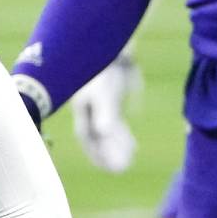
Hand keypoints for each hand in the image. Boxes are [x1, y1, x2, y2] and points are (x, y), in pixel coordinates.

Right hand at [71, 52, 140, 172]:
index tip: (110, 168)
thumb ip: (104, 114)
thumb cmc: (105, 71)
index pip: (89, 139)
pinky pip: (115, 124)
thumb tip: (104, 133)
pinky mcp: (111, 101)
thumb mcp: (105, 94)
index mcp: (84, 113)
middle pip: (97, 139)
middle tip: (121, 169)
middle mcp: (90, 112)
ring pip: (106, 133)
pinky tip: (132, 144)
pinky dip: (121, 135)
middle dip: (106, 155)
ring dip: (116, 146)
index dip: (97, 155)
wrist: (110, 48)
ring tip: (129, 158)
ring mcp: (100, 107)